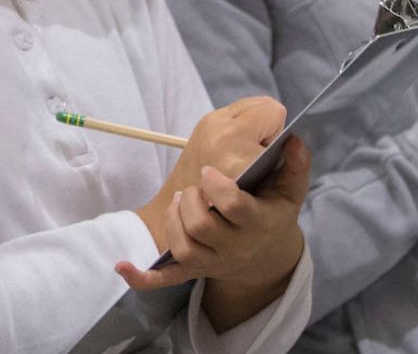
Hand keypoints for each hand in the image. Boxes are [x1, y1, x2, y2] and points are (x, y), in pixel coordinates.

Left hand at [127, 96, 288, 286]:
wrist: (266, 255)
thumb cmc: (272, 211)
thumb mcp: (290, 190)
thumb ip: (295, 164)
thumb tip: (294, 140)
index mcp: (258, 222)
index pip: (234, 206)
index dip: (217, 186)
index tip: (209, 172)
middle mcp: (235, 246)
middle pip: (202, 227)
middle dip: (192, 201)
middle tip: (194, 187)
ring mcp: (212, 261)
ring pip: (183, 248)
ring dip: (174, 221)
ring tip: (181, 202)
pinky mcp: (193, 270)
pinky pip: (165, 279)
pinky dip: (142, 276)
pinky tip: (122, 265)